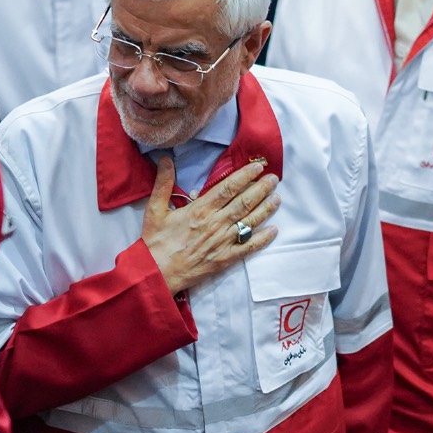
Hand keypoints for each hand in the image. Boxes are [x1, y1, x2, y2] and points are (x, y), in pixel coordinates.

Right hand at [142, 157, 279, 294]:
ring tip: (277, 198)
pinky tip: (274, 231)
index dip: (244, 176)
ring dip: (265, 209)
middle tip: (274, 179)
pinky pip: (248, 247)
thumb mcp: (155, 209)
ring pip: (249, 222)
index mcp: (200, 209)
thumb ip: (163, 183)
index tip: (257, 167)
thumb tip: (166, 159)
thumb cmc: (156, 242)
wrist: (157, 273)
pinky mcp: (225, 258)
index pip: (228, 188)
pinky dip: (263, 239)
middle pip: (244, 202)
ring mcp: (223, 242)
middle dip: (261, 189)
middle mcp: (215, 223)